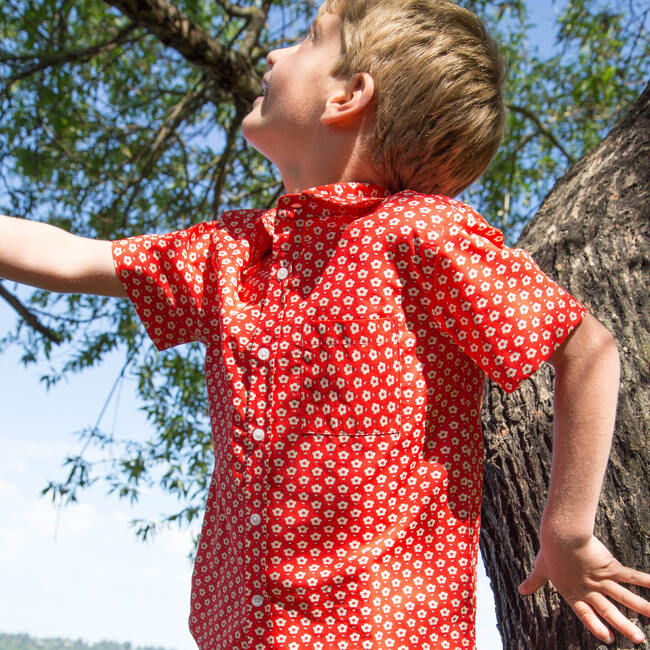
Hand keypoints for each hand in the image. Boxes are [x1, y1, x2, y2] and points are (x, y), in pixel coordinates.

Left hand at [518, 534, 649, 644]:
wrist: (560, 535)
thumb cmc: (549, 550)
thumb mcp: (541, 569)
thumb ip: (534, 582)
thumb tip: (520, 590)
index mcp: (573, 592)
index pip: (585, 613)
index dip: (595, 625)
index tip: (607, 638)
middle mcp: (589, 589)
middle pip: (608, 611)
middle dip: (623, 625)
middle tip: (639, 640)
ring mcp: (600, 579)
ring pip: (624, 598)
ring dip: (642, 608)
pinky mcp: (609, 567)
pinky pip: (631, 576)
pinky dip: (646, 582)